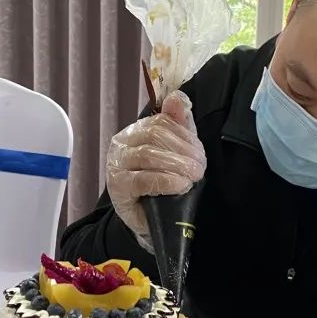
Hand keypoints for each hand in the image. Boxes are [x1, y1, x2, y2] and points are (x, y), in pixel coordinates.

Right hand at [106, 91, 205, 246]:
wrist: (148, 220)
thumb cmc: (161, 185)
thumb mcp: (174, 154)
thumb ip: (178, 126)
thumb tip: (179, 97)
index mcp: (135, 131)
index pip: (161, 121)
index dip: (185, 135)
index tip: (201, 153)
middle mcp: (121, 143)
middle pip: (155, 135)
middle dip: (184, 150)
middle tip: (200, 168)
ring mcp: (116, 164)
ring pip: (149, 154)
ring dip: (178, 165)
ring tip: (194, 176)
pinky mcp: (117, 187)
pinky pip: (143, 178)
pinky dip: (166, 181)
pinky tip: (181, 186)